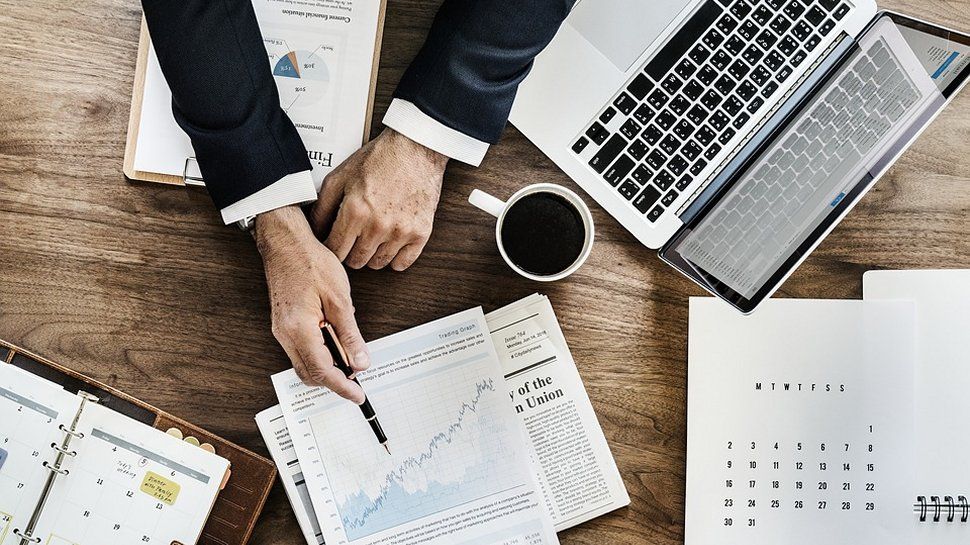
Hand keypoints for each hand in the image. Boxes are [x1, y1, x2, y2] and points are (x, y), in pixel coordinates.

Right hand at [255, 206, 370, 401]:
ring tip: (349, 357)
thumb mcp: (340, 299)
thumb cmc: (311, 263)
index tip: (357, 395)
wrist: (286, 244)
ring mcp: (281, 330)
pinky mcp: (283, 325)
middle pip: (309, 374)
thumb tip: (360, 361)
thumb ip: (350, 335)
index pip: (322, 371)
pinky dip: (319, 353)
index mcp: (299, 329)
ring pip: (304, 364)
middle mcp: (285, 334)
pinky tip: (335, 341)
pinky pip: (301, 350)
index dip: (342, 387)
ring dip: (327, 367)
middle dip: (334, 381)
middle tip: (357, 378)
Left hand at [311, 128, 447, 270]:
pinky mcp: (420, 233)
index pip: (335, 251)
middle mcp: (378, 225)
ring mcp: (401, 231)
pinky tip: (390, 244)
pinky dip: (394, 258)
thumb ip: (322, 207)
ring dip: (371, 255)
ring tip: (372, 238)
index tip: (334, 243)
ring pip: (377, 264)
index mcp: (355, 211)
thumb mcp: (340, 177)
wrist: (416, 148)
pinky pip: (402, 263)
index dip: (331, 249)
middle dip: (349, 252)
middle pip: (355, 261)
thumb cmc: (379, 159)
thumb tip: (314, 231)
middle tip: (353, 238)